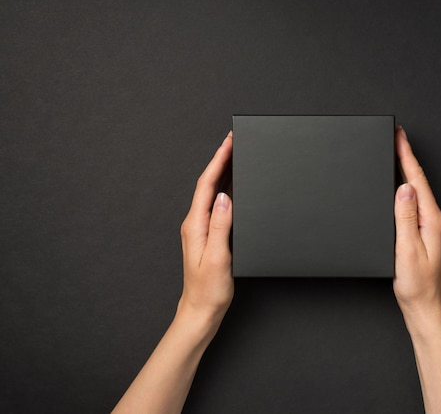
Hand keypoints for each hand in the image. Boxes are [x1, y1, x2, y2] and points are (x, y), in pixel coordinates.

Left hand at [178, 130, 233, 324]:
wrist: (201, 310)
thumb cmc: (209, 289)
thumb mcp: (218, 257)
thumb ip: (221, 225)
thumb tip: (225, 196)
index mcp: (196, 225)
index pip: (207, 185)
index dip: (218, 160)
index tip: (228, 142)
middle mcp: (195, 223)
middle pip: (208, 183)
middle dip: (220, 160)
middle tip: (233, 141)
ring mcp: (200, 228)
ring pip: (212, 192)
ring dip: (222, 172)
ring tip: (234, 156)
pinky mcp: (208, 235)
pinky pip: (216, 205)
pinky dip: (225, 189)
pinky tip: (233, 186)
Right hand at [393, 126, 440, 317]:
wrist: (424, 307)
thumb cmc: (415, 284)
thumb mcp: (406, 250)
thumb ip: (405, 217)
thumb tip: (404, 187)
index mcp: (431, 220)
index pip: (416, 181)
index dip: (406, 156)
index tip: (399, 136)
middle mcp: (434, 220)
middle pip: (418, 181)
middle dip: (406, 156)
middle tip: (396, 136)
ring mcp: (430, 226)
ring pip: (416, 190)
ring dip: (406, 169)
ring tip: (396, 152)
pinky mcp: (424, 232)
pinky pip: (414, 202)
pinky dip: (406, 187)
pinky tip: (399, 184)